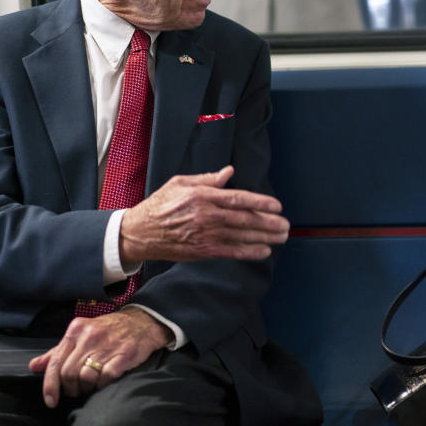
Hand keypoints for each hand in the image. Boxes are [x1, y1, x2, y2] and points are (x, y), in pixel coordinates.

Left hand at [28, 307, 170, 407]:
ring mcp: (108, 345)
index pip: (55, 362)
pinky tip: (104, 381)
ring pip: (86, 377)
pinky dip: (102, 385)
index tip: (50, 400)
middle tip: (76, 390)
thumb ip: (58, 351)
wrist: (142, 322)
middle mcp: (90, 336)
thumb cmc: (109, 330)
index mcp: (76, 329)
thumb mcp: (81, 334)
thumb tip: (34, 366)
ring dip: (87, 387)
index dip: (50, 385)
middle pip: (69, 373)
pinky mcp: (124, 354)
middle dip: (71, 388)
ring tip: (91, 384)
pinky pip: (105, 378)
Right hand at [119, 165, 288, 264]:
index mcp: (202, 196)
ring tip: (282, 237)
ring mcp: (205, 235)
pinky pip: (230, 252)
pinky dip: (249, 252)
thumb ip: (207, 179)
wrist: (140, 232)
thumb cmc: (160, 204)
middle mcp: (206, 215)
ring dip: (265, 237)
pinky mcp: (202, 250)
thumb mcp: (181, 183)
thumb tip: (228, 173)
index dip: (260, 203)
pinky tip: (264, 251)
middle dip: (269, 223)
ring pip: (241, 236)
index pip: (238, 198)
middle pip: (244, 219)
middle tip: (286, 225)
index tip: (277, 206)